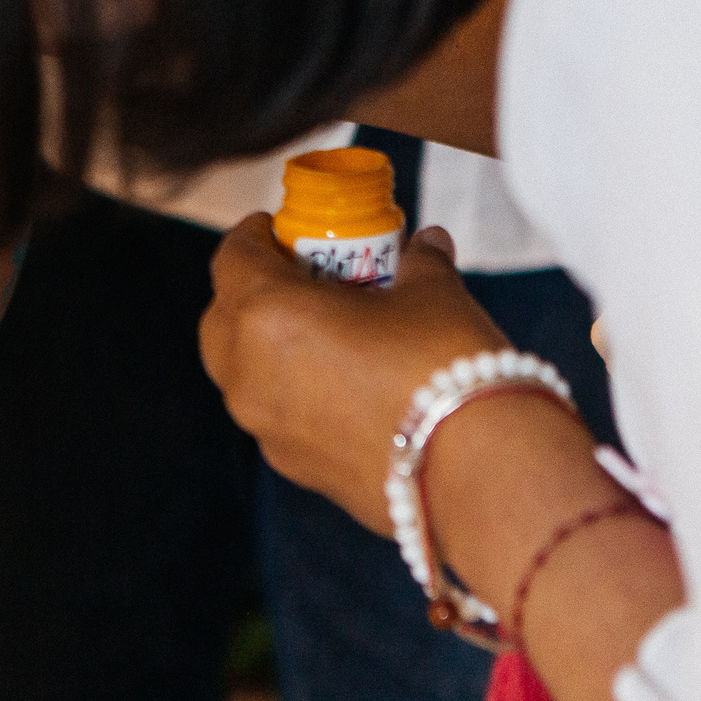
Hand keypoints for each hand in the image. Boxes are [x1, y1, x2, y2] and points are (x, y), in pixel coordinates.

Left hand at [200, 217, 508, 533]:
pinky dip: (293, 391)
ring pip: (243, 373)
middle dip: (251, 292)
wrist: (478, 474)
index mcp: (266, 316)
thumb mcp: (433, 294)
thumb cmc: (446, 367)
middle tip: (300, 276)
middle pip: (223, 319)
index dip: (253, 235)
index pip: (233, 258)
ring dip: (268, 346)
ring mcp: (266, 428)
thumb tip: (425, 243)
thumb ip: (419, 262)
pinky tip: (343, 385)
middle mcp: (249, 375)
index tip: (277, 227)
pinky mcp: (293, 467)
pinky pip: (276, 415)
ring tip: (324, 331)